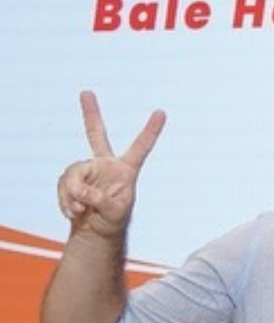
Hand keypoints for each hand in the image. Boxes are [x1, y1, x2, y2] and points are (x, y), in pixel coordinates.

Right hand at [55, 91, 165, 239]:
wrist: (94, 230)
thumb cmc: (112, 221)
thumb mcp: (114, 213)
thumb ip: (100, 199)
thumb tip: (81, 189)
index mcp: (126, 170)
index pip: (141, 148)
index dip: (151, 131)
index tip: (162, 112)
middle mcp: (105, 165)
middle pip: (96, 134)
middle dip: (91, 113)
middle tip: (86, 92)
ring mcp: (87, 170)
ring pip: (72, 173)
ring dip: (72, 194)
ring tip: (80, 210)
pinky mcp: (71, 179)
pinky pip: (63, 185)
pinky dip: (65, 200)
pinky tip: (73, 212)